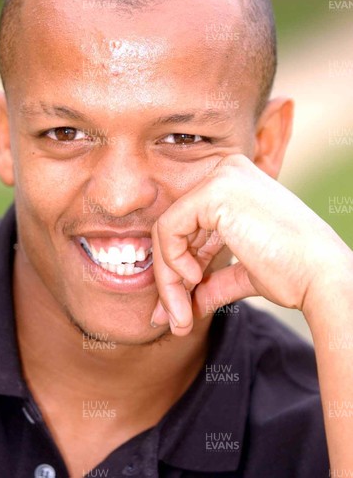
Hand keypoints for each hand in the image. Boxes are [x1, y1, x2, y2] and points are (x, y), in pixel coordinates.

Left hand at [150, 154, 351, 334]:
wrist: (321, 277)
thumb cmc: (293, 273)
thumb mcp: (243, 272)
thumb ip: (211, 280)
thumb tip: (181, 306)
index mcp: (234, 183)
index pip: (190, 223)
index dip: (181, 265)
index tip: (181, 304)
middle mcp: (225, 171)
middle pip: (175, 226)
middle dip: (170, 277)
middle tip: (175, 318)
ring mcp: (220, 177)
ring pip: (167, 231)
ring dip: (169, 279)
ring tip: (182, 314)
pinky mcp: (213, 191)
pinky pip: (168, 229)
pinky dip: (173, 262)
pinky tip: (195, 279)